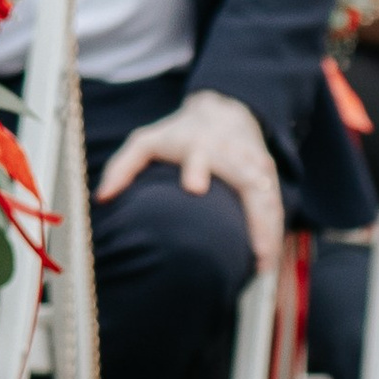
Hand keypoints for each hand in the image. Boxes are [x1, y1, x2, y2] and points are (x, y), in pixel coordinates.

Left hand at [96, 88, 283, 269]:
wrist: (224, 110)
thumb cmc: (179, 133)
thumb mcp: (147, 140)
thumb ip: (123, 166)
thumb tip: (103, 198)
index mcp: (199, 145)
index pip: (199, 155)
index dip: (197, 168)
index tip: (194, 186)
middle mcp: (232, 154)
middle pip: (249, 183)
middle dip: (255, 216)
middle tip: (255, 252)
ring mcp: (255, 164)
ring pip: (268, 199)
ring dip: (269, 232)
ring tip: (263, 268)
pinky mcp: (268, 174)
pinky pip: (275, 206)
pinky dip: (274, 233)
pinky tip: (268, 262)